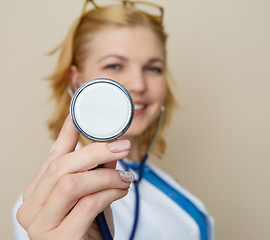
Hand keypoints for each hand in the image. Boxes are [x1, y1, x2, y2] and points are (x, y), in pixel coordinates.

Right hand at [16, 115, 133, 238]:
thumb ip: (97, 173)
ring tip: (124, 178)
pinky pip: (88, 204)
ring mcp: (41, 226)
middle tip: (122, 146)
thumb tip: (112, 148)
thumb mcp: (91, 196)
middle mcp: (31, 209)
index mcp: (36, 195)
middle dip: (96, 152)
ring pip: (72, 184)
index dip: (66, 135)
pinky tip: (121, 191)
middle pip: (61, 167)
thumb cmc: (88, 231)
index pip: (51, 158)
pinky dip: (110, 193)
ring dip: (106, 176)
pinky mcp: (59, 239)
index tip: (78, 116)